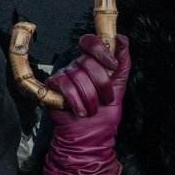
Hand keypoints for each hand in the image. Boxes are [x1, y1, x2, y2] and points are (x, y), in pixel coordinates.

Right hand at [42, 34, 131, 174]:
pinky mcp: (53, 87)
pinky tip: (81, 111)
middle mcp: (77, 66)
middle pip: (87, 60)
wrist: (91, 135)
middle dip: (101, 83)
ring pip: (77, 75)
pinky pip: (64, 85)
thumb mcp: (119, 86)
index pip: (90, 42)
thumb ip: (122, 62)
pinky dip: (76, 101)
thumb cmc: (104, 113)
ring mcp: (64, 75)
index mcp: (93, 63)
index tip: (112, 65)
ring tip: (93, 110)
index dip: (101, 50)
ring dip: (90, 97)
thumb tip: (122, 39)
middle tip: (105, 99)